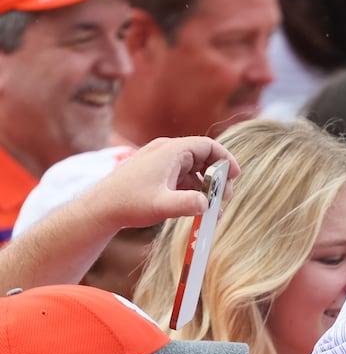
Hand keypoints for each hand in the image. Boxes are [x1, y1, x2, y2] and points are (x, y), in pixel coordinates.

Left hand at [82, 135, 240, 230]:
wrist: (102, 207)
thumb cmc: (129, 203)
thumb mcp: (162, 206)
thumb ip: (188, 204)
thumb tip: (208, 204)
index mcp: (171, 151)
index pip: (208, 145)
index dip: (226, 159)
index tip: (236, 177)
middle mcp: (167, 151)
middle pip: (205, 156)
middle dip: (219, 177)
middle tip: (224, 198)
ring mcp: (162, 162)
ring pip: (196, 168)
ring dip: (208, 185)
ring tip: (213, 207)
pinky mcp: (158, 173)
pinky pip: (185, 177)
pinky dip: (195, 189)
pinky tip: (197, 207)